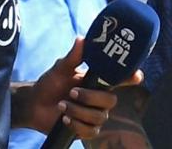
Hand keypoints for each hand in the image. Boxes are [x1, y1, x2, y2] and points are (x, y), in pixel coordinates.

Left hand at [25, 37, 142, 138]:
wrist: (34, 104)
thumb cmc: (50, 83)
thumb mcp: (61, 68)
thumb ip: (73, 56)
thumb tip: (82, 39)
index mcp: (97, 81)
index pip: (120, 79)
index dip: (131, 77)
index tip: (136, 76)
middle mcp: (99, 98)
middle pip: (111, 101)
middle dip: (90, 97)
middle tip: (72, 92)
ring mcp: (93, 114)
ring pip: (99, 117)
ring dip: (78, 111)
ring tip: (62, 105)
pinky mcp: (86, 129)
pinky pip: (91, 131)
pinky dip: (76, 125)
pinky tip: (64, 119)